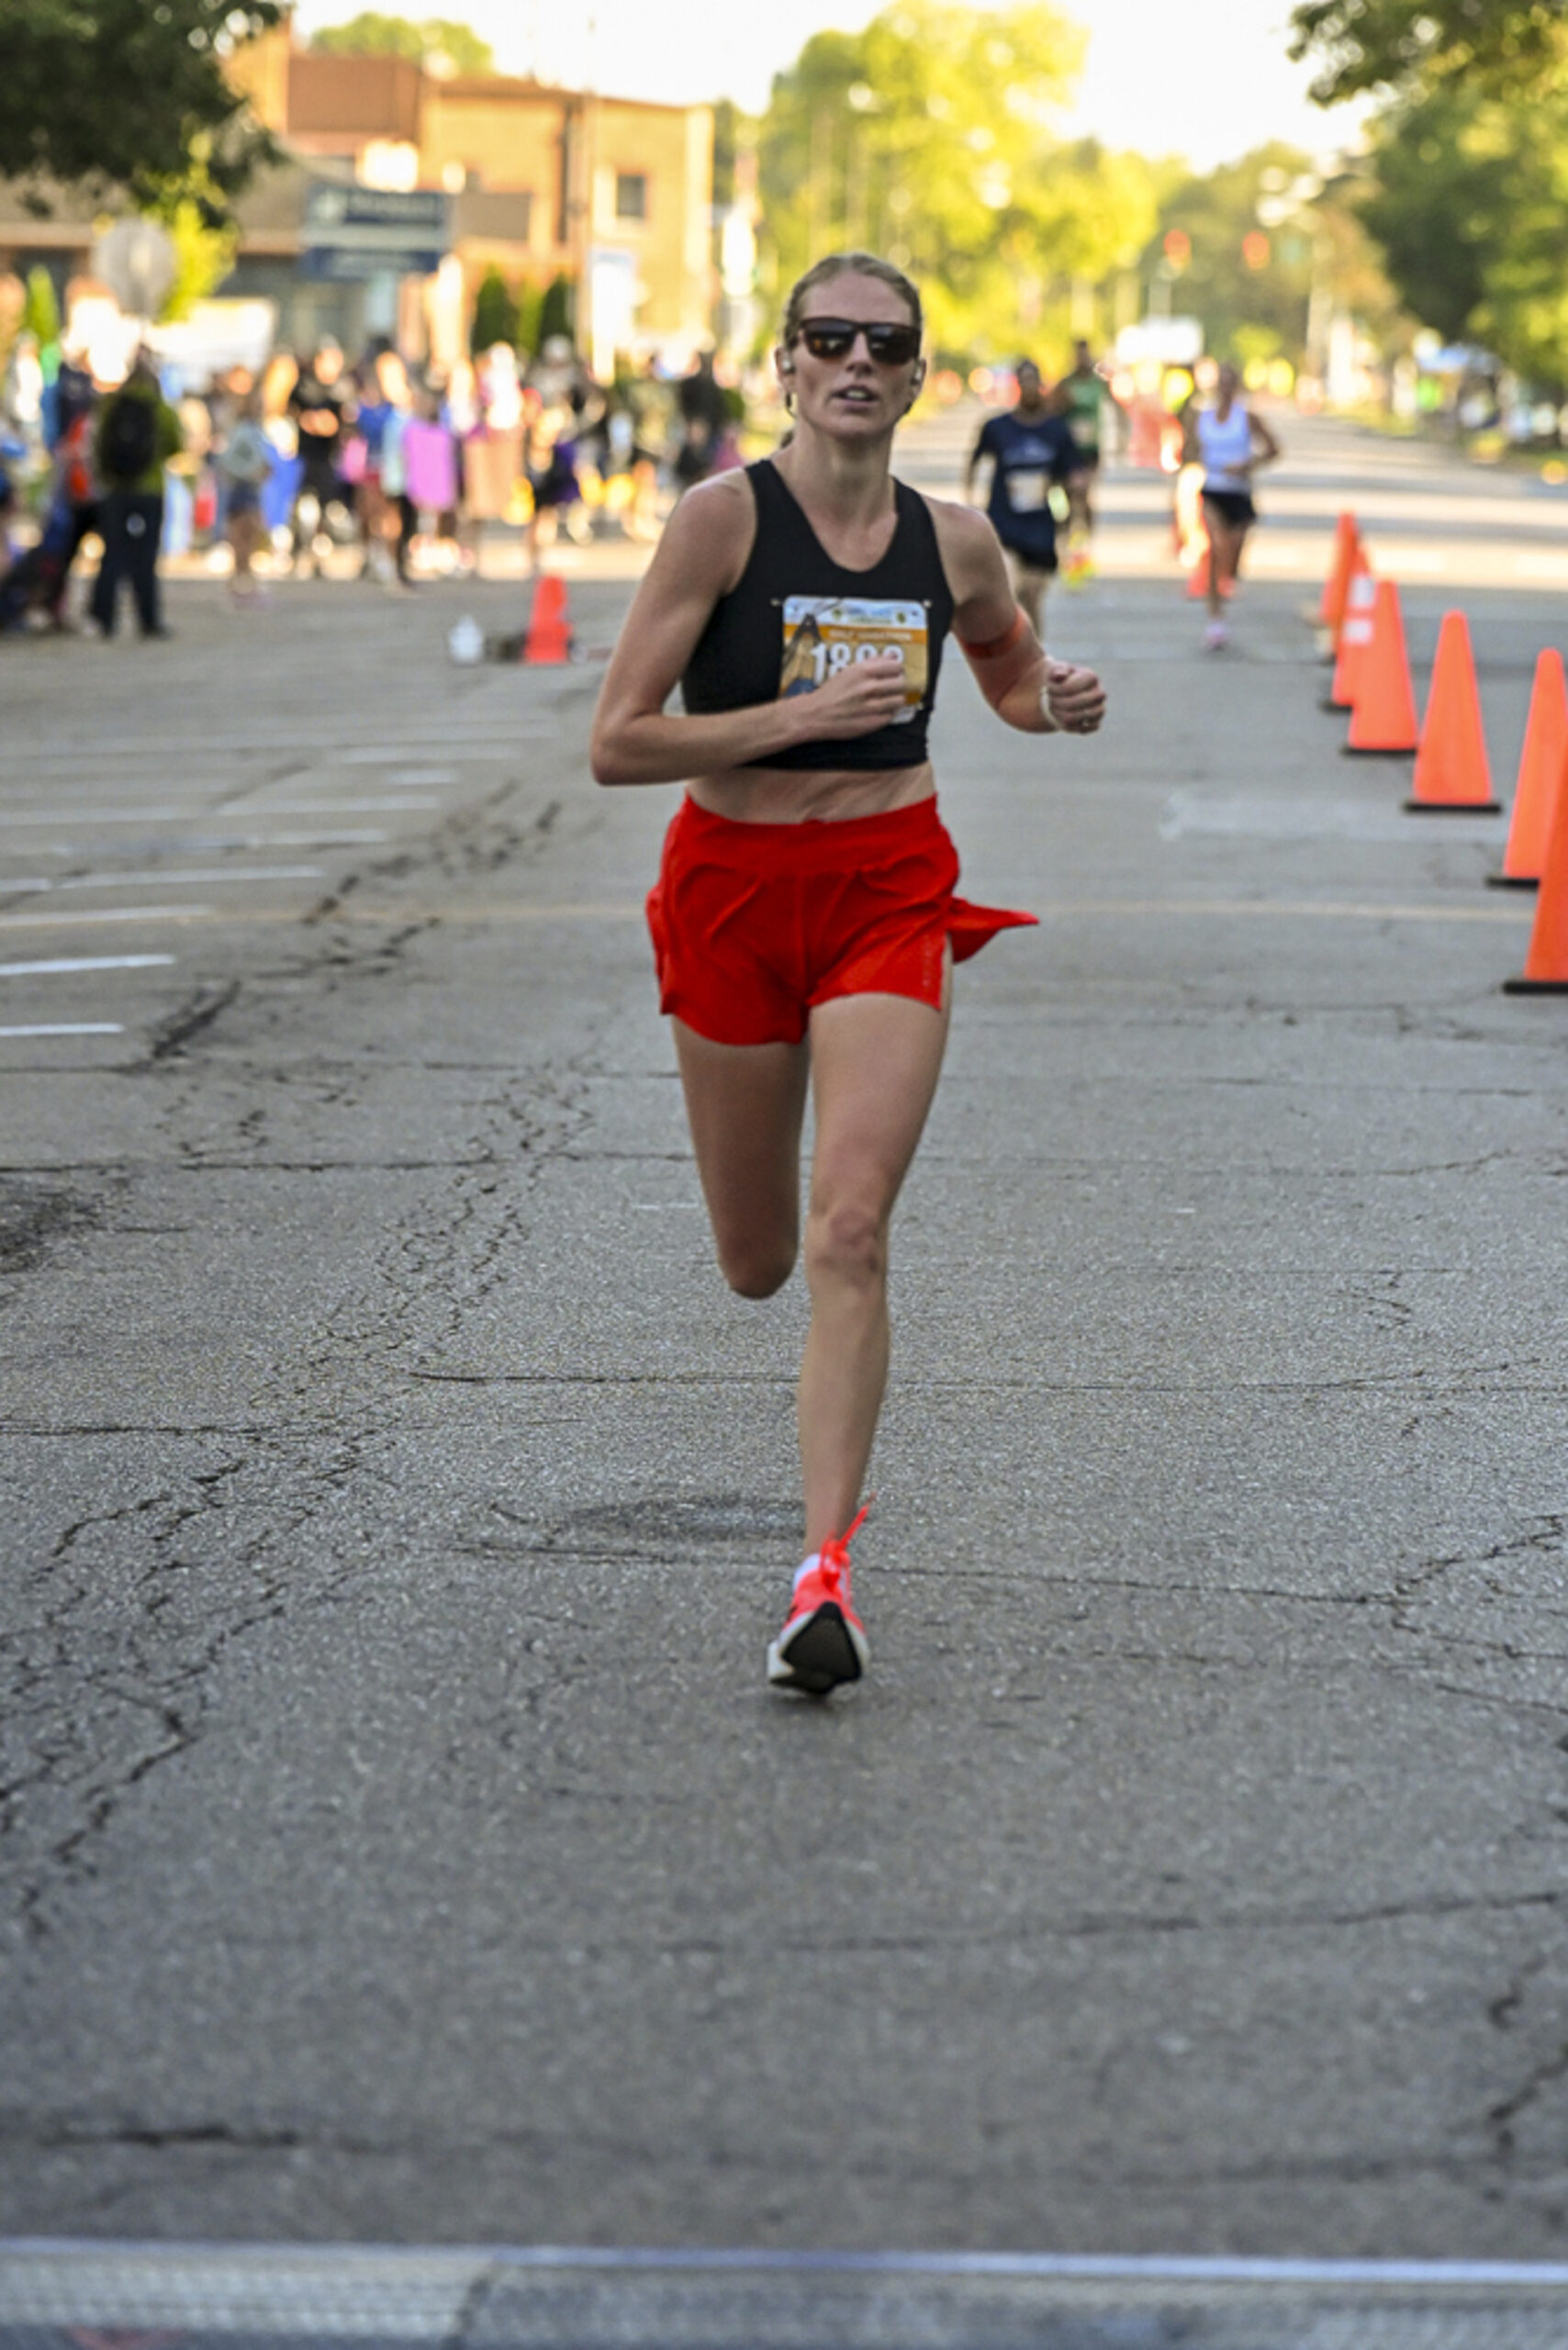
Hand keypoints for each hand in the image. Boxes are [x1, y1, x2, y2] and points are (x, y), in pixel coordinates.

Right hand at [794, 652, 910, 738]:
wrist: (814, 715)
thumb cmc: (831, 692)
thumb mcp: (849, 671)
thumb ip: (872, 663)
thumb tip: (893, 657)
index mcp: (863, 671)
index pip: (896, 667)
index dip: (896, 670)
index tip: (893, 674)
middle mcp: (869, 688)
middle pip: (900, 683)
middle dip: (898, 684)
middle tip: (892, 687)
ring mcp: (871, 707)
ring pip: (899, 700)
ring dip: (895, 699)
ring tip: (888, 700)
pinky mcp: (872, 723)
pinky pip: (891, 715)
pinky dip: (888, 713)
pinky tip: (880, 711)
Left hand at [1042, 660, 1104, 734]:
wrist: (1063, 693)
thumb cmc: (1059, 680)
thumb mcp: (1054, 671)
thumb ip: (1057, 670)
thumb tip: (1060, 675)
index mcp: (1091, 676)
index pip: (1072, 687)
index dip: (1057, 690)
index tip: (1048, 689)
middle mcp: (1099, 692)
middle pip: (1080, 702)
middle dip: (1060, 703)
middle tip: (1050, 701)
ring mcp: (1099, 707)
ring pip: (1084, 717)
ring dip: (1064, 716)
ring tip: (1055, 711)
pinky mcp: (1096, 721)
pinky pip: (1088, 728)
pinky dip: (1074, 727)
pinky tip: (1063, 721)